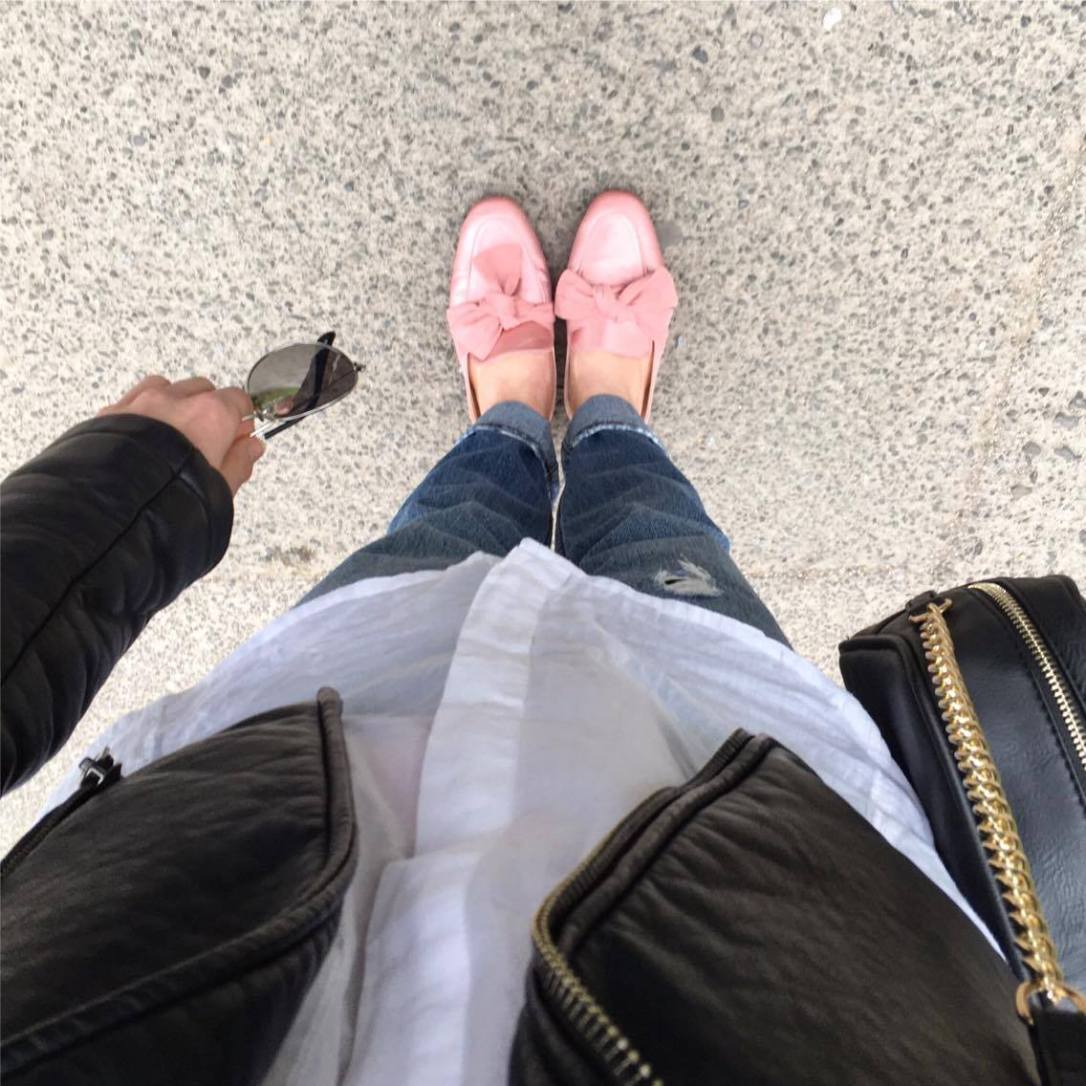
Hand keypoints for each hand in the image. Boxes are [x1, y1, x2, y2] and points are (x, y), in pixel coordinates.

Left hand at [98, 376, 264, 494]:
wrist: (115, 510)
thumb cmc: (168, 500)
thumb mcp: (220, 488)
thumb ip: (239, 461)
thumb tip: (251, 447)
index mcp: (211, 415)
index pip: (238, 400)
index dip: (243, 418)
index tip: (241, 434)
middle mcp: (176, 400)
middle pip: (203, 389)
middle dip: (210, 409)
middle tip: (211, 439)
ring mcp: (142, 403)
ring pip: (167, 388)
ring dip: (176, 404)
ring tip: (176, 435)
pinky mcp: (112, 412)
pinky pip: (135, 397)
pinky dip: (146, 410)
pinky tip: (147, 435)